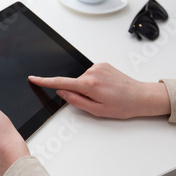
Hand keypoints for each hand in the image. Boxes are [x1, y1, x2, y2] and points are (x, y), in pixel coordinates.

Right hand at [29, 63, 170, 118]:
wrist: (141, 96)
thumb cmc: (123, 105)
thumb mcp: (97, 110)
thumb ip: (75, 101)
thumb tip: (62, 92)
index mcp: (89, 85)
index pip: (60, 82)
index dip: (45, 81)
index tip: (34, 78)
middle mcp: (92, 72)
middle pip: (74, 83)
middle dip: (79, 92)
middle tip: (97, 102)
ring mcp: (98, 66)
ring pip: (82, 79)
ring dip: (88, 88)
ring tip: (105, 95)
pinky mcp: (103, 64)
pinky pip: (91, 74)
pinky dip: (94, 82)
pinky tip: (107, 88)